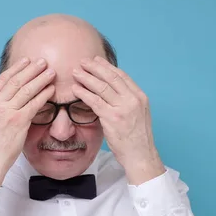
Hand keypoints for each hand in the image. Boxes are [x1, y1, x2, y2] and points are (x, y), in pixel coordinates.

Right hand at [0, 58, 55, 185]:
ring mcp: (7, 112)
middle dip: (31, 69)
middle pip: (16, 81)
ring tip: (51, 72)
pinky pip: (34, 104)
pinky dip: (44, 95)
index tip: (26, 60)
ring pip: (26, 90)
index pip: (2, 79)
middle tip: (43, 62)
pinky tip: (51, 89)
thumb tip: (9, 95)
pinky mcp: (18, 121)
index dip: (16, 68)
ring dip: (40, 79)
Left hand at [72, 56, 165, 184]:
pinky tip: (75, 89)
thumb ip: (127, 102)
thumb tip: (111, 92)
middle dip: (95, 67)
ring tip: (76, 72)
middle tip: (83, 61)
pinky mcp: (112, 118)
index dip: (107, 67)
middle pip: (111, 78)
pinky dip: (84, 93)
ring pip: (102, 87)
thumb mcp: (138, 115)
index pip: (122, 76)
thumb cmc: (137, 138)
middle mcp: (133, 99)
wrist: (141, 155)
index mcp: (140, 97)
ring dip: (87, 78)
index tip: (97, 60)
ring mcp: (123, 108)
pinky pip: (95, 102)